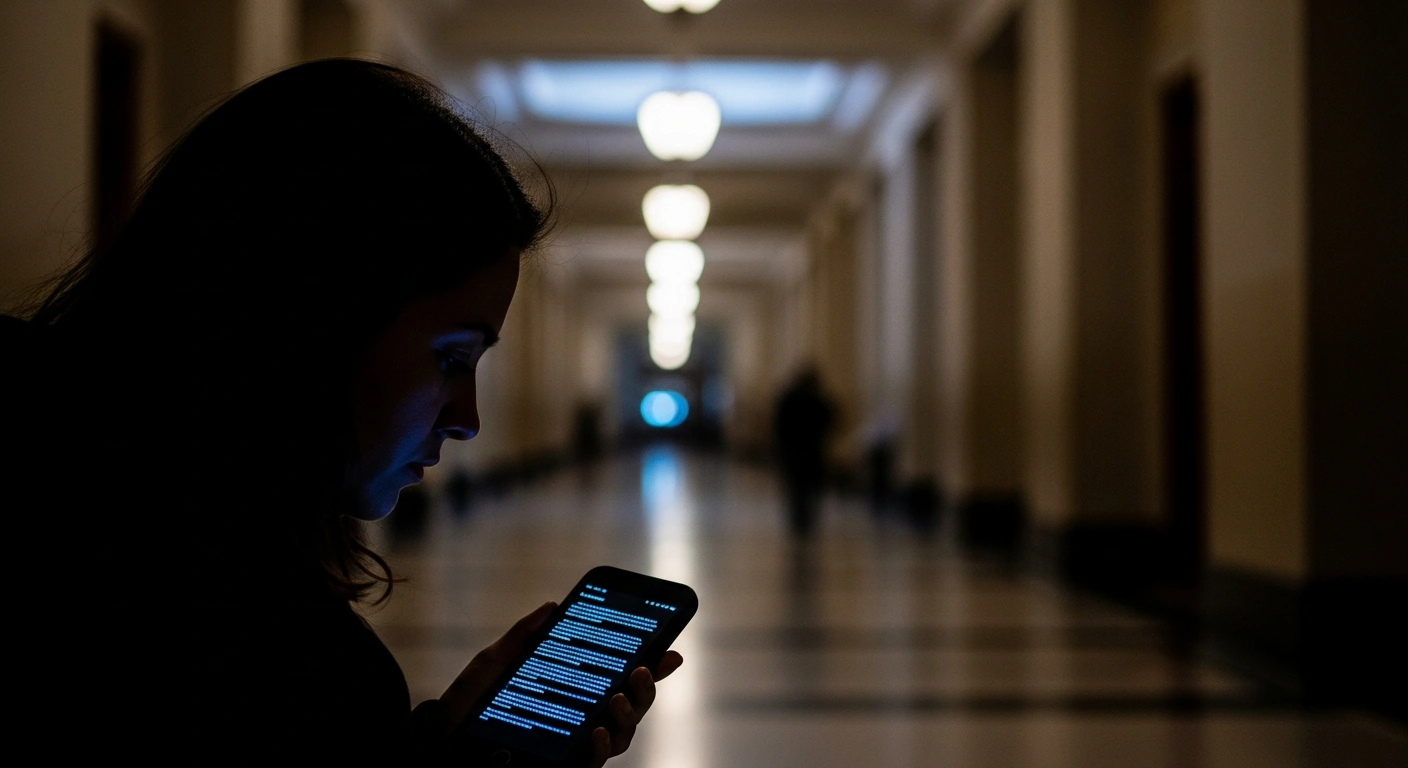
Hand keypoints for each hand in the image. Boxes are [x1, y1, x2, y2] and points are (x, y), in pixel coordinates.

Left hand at [436, 602, 684, 766]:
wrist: (440, 740)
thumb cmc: (469, 703)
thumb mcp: (497, 661)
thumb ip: (526, 635)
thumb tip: (553, 607)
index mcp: (574, 691)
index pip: (619, 678)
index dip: (650, 667)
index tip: (670, 651)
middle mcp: (581, 719)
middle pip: (630, 706)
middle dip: (645, 688)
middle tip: (639, 668)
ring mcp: (574, 745)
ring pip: (622, 735)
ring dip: (628, 714)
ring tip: (616, 695)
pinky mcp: (562, 765)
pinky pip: (594, 763)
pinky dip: (600, 746)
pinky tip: (595, 731)